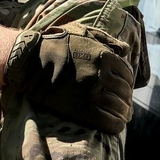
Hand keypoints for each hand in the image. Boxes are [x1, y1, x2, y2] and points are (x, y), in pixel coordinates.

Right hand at [3, 24, 134, 133]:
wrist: (30, 62)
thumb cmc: (56, 46)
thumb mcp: (84, 34)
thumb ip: (107, 41)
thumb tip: (127, 50)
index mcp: (105, 56)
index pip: (127, 74)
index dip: (129, 84)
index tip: (125, 90)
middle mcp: (101, 74)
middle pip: (124, 92)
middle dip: (127, 100)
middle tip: (126, 107)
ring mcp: (92, 92)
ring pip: (118, 108)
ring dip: (122, 114)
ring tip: (122, 117)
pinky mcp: (81, 109)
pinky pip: (107, 121)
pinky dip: (116, 125)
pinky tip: (116, 126)